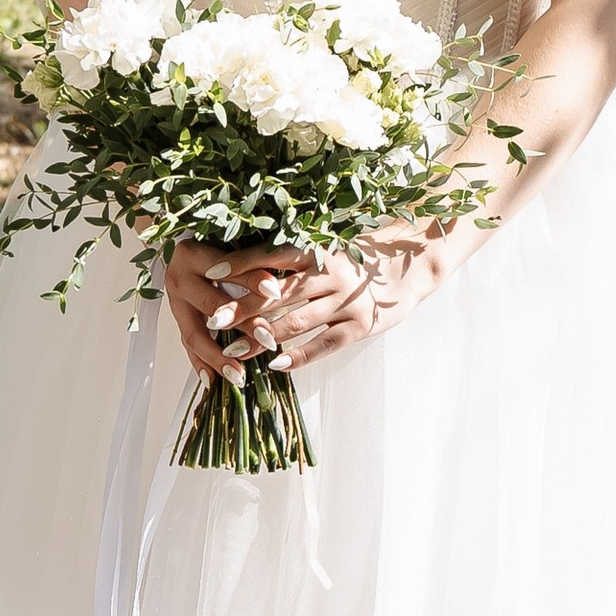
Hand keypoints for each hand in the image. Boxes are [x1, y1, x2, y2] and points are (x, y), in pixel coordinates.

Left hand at [162, 232, 436, 380]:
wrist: (406, 269)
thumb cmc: (350, 261)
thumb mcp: (322, 252)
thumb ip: (287, 261)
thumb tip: (235, 268)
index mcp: (317, 250)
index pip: (271, 255)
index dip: (240, 263)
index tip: (209, 271)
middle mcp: (331, 273)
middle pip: (278, 293)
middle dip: (242, 308)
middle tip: (212, 321)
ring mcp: (347, 300)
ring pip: (295, 322)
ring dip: (262, 338)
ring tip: (233, 350)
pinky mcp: (359, 326)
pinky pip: (324, 344)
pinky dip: (298, 356)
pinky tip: (275, 365)